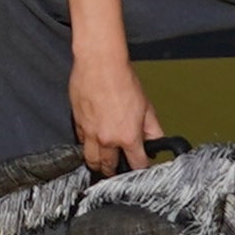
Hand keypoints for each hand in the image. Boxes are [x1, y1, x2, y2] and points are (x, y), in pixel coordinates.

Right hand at [68, 45, 164, 174]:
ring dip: (98, 164)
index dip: (140, 168)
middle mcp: (107, 139)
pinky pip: (81, 142)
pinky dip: (87, 144)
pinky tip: (93, 140)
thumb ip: (153, 130)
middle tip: (118, 168)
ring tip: (102, 162)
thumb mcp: (147, 107)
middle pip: (109, 167)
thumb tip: (157, 142)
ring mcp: (90, 133)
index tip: (139, 166)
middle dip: (115, 170)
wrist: (100, 64)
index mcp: (128, 137)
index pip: (136, 164)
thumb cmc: (122, 80)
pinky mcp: (78, 123)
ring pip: (91, 160)